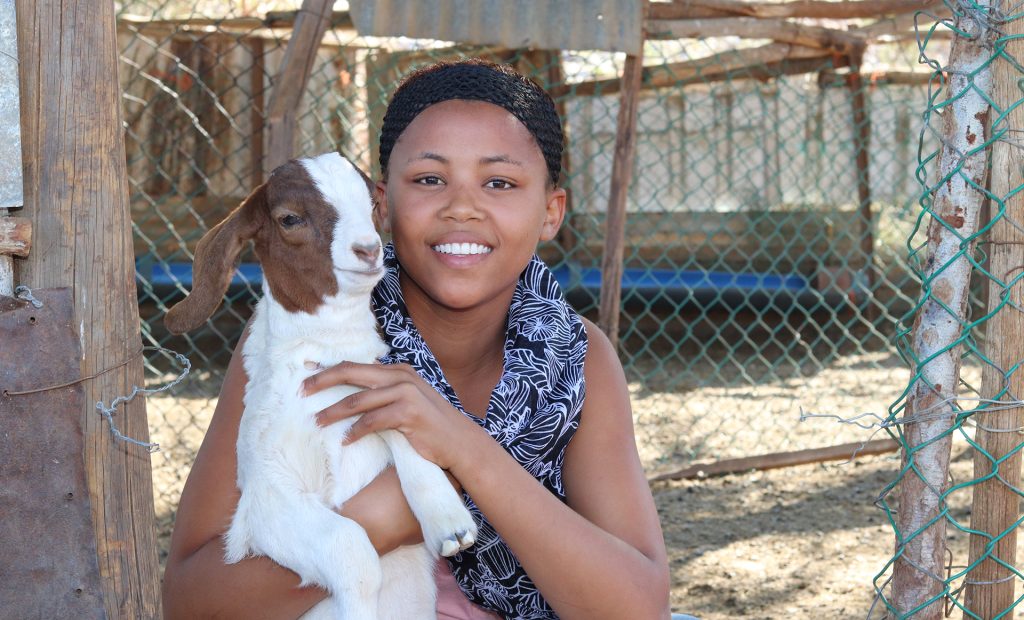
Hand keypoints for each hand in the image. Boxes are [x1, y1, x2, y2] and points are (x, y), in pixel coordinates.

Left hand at [303, 362, 475, 470]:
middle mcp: (401, 376)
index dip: (329, 370)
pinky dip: (356, 431)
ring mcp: (406, 393)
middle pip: (352, 373)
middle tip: (300, 392)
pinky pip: (373, 421)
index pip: (356, 365)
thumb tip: (351, 396)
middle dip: (323, 381)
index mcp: (398, 371)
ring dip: (333, 412)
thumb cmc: (430, 425)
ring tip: (317, 422)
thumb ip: (385, 394)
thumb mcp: (408, 401)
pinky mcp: (409, 413)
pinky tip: (345, 441)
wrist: (460, 442)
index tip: (307, 377)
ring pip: (358, 399)